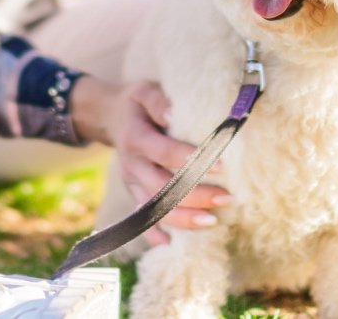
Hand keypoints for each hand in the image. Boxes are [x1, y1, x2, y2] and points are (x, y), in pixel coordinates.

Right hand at [71, 77, 230, 245]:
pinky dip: (154, 234)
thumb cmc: (138, 103)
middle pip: (161, 187)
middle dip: (195, 196)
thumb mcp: (145, 91)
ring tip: (212, 221)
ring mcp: (131, 183)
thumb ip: (159, 100)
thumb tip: (174, 112)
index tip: (223, 166)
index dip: (191, 160)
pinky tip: (173, 245)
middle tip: (227, 198)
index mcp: (135, 137)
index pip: (164, 152)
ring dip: (183, 218)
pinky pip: (141, 219)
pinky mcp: (133, 193)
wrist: (110, 117)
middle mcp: (131, 164)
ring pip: (154, 208)